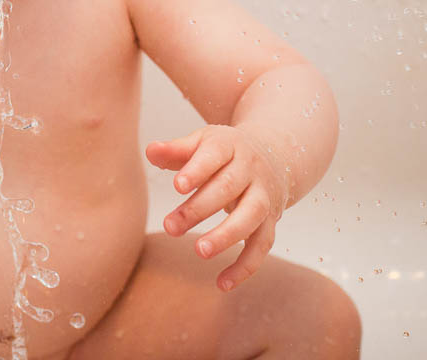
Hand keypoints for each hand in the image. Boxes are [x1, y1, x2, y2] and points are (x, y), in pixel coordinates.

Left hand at [145, 125, 289, 291]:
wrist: (275, 155)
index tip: (177, 186)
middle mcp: (251, 170)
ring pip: (250, 217)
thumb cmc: (223, 153)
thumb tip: (150, 151)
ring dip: (226, 236)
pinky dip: (245, 266)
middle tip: (170, 227)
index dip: (196, 170)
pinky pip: (262, 246)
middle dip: (199, 208)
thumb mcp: (201, 143)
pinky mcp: (271, 221)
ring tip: (199, 251)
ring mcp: (264, 196)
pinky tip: (222, 283)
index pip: (214, 155)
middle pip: (228, 188)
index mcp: (230, 146)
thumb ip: (175, 150)